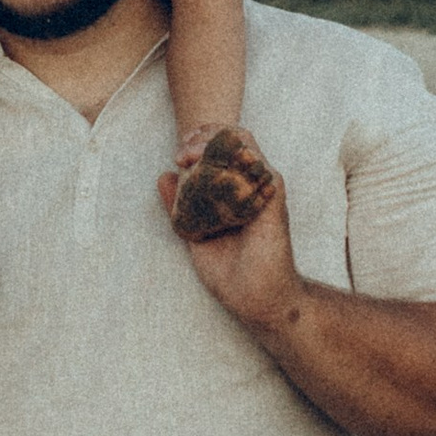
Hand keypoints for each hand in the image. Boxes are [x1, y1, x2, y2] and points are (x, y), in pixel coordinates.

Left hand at [156, 150, 305, 333]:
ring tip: (190, 156)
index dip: (200, 140)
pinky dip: (233, 161)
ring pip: (245, 144)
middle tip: (181, 153)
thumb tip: (162, 175)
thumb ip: (180, 205)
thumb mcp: (193, 232)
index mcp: (235, 190)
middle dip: (204, 134)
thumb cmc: (230, 273)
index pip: (222, 148)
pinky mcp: (272, 200)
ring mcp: (263, 190)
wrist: (256, 300)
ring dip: (214, 141)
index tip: (178, 154)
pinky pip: (258, 167)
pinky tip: (208, 170)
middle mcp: (251, 185)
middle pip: (233, 137)